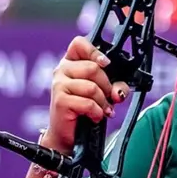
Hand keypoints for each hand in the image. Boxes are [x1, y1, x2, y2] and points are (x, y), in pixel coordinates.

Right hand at [46, 37, 129, 154]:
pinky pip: (88, 103)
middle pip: (93, 68)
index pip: (79, 44)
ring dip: (103, 101)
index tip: (105, 63)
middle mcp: (62, 70)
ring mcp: (58, 85)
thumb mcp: (104, 92)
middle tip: (108, 98)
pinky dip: (97, 112)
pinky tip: (95, 116)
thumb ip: (116, 86)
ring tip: (102, 109)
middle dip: (107, 85)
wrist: (69, 133)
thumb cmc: (85, 109)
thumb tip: (118, 91)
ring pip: (92, 87)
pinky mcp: (60, 101)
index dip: (94, 51)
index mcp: (71, 62)